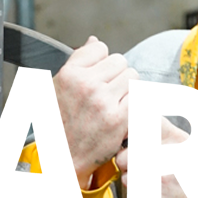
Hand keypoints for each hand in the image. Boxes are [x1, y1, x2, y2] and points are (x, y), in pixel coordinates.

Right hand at [53, 35, 138, 188]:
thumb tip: (94, 41)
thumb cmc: (61, 122)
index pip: (100, 48)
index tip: (98, 77)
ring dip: (128, 88)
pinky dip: (135, 103)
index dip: (102, 63)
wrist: (64, 157)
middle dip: (117, 75)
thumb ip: (78, 62)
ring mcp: (103, 101)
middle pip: (120, 61)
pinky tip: (124, 112)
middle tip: (110, 93)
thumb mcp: (59, 87)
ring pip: (132, 77)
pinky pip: (138, 97)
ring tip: (117, 102)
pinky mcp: (117, 119)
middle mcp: (86, 84)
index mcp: (69, 74)